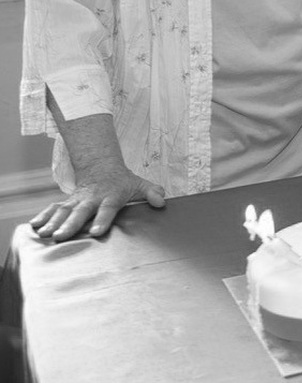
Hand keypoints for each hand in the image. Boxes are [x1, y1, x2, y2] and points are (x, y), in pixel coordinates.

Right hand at [30, 159, 164, 241]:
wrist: (102, 169)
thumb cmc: (124, 182)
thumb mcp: (140, 184)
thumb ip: (152, 192)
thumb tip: (161, 201)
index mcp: (110, 196)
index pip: (107, 209)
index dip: (102, 220)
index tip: (96, 233)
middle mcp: (91, 199)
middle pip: (80, 213)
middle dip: (70, 225)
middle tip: (61, 237)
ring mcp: (77, 200)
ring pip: (63, 211)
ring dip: (53, 222)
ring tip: (44, 235)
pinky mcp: (66, 202)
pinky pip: (53, 209)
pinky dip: (43, 216)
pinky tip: (33, 227)